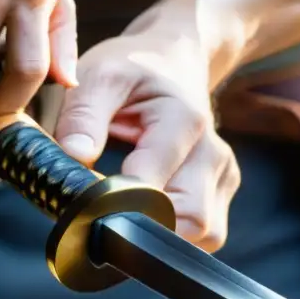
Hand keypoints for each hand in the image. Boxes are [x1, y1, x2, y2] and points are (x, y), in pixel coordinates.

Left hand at [53, 32, 240, 251]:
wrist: (173, 63)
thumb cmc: (133, 70)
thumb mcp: (100, 74)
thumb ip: (84, 113)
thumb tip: (75, 156)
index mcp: (185, 120)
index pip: (155, 184)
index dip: (118, 206)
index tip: (85, 209)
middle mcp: (213, 152)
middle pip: (189, 220)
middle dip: (143, 228)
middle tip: (101, 217)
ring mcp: (223, 176)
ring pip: (202, 235)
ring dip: (159, 233)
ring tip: (124, 208)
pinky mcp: (222, 194)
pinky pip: (203, 234)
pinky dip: (171, 232)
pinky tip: (146, 208)